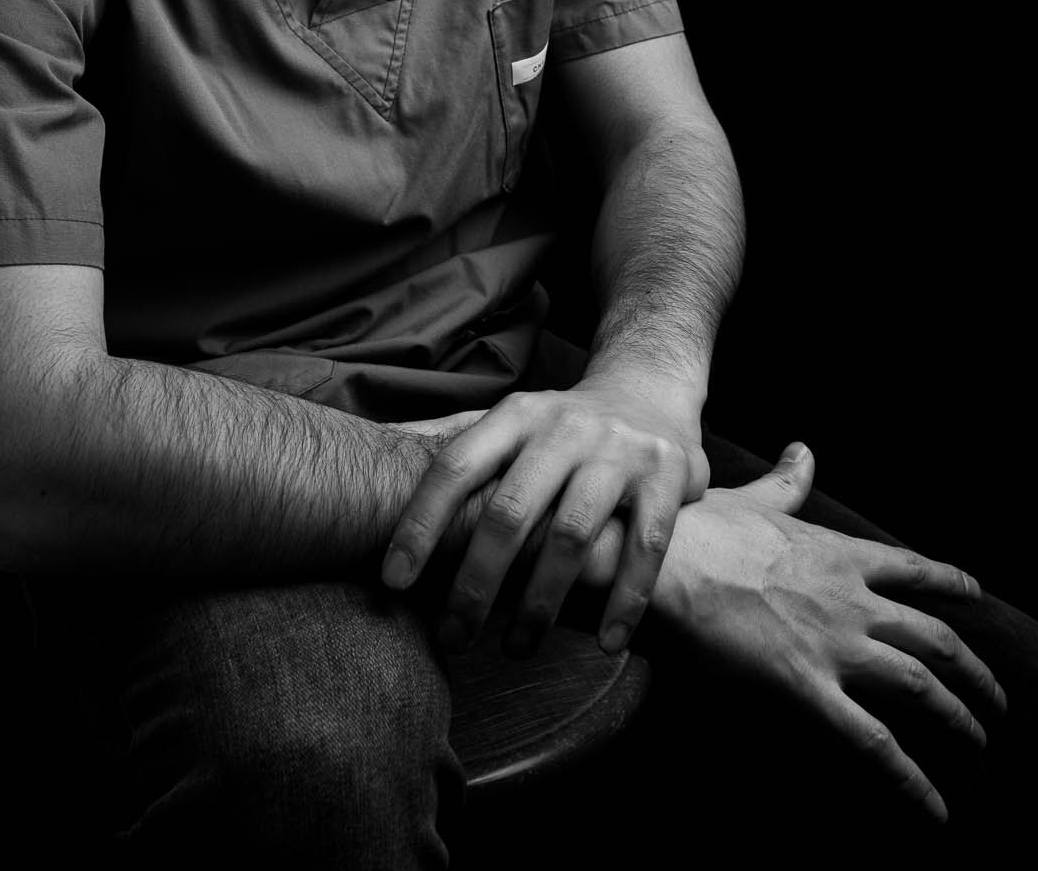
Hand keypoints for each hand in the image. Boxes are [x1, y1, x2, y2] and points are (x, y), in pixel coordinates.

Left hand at [382, 377, 708, 656]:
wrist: (650, 388)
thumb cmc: (560, 426)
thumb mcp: (511, 420)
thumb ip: (455, 446)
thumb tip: (371, 464)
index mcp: (516, 413)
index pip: (455, 466)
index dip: (419, 524)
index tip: (392, 583)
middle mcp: (564, 427)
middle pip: (510, 511)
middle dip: (476, 582)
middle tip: (453, 637)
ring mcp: (619, 450)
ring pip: (573, 537)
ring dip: (541, 603)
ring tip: (517, 649)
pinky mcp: (667, 478)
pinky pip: (644, 550)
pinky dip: (623, 602)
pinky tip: (605, 645)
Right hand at [644, 443, 1006, 824]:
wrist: (666, 563)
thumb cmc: (699, 529)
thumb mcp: (753, 499)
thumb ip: (786, 483)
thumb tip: (804, 450)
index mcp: (838, 554)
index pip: (912, 568)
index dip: (950, 583)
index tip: (976, 595)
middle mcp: (852, 601)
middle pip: (935, 637)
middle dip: (974, 670)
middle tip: (995, 695)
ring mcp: (836, 647)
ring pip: (921, 686)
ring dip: (959, 716)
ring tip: (979, 738)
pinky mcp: (809, 689)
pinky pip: (874, 742)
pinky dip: (911, 779)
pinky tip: (934, 806)